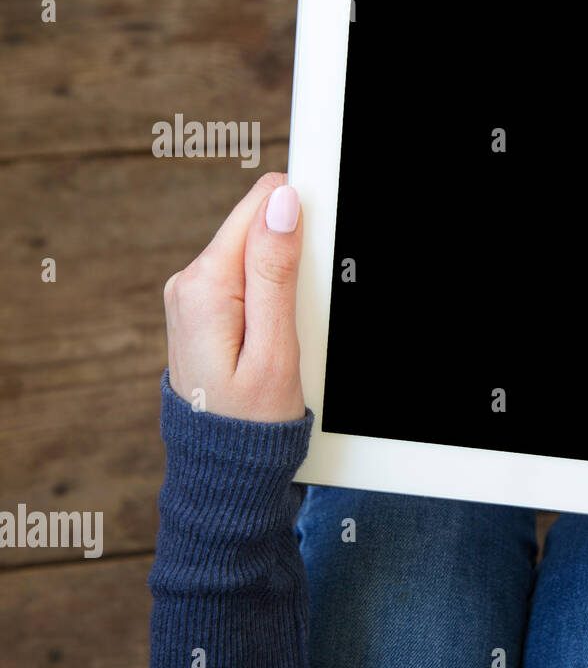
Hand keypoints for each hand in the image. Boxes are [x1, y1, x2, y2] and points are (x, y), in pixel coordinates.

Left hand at [163, 172, 305, 422]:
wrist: (222, 464)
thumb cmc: (252, 419)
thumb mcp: (275, 348)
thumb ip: (276, 272)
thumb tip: (282, 203)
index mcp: (206, 284)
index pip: (261, 204)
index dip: (302, 219)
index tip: (317, 264)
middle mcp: (189, 281)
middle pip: (259, 227)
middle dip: (294, 257)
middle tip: (301, 317)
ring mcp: (192, 295)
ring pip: (256, 252)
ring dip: (285, 281)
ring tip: (287, 333)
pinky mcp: (203, 308)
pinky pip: (246, 279)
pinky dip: (271, 298)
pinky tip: (274, 335)